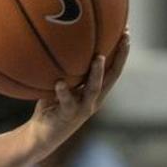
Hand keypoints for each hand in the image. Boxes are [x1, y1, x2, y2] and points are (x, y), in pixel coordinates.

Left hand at [26, 30, 130, 158]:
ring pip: (94, 89)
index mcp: (95, 91)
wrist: (41, 136)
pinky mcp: (68, 116)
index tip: (126, 30)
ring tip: (98, 58)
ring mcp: (83, 108)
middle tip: (124, 37)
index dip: (121, 51)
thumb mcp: (59, 85)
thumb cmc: (49, 107)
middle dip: (120, 56)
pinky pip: (67, 102)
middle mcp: (94, 99)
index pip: (113, 68)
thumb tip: (57, 42)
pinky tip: (60, 82)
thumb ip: (64, 70)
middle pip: (113, 75)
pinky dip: (63, 92)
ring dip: (97, 73)